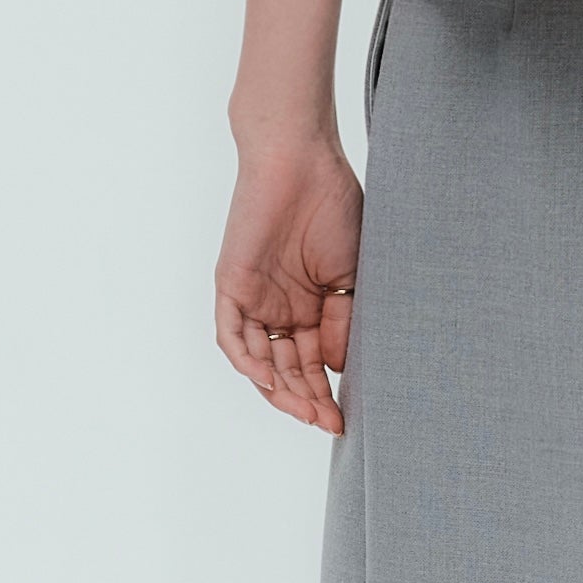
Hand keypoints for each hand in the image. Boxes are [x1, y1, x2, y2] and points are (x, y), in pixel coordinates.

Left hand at [214, 140, 362, 433]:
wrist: (301, 160)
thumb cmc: (333, 204)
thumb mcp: (351, 271)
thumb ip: (343, 321)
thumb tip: (335, 370)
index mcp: (309, 305)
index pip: (313, 362)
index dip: (326, 392)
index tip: (344, 418)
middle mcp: (279, 308)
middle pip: (286, 369)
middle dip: (305, 399)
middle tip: (327, 421)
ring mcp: (254, 298)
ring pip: (259, 360)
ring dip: (279, 389)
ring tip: (304, 410)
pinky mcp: (231, 286)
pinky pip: (233, 334)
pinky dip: (247, 359)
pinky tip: (268, 378)